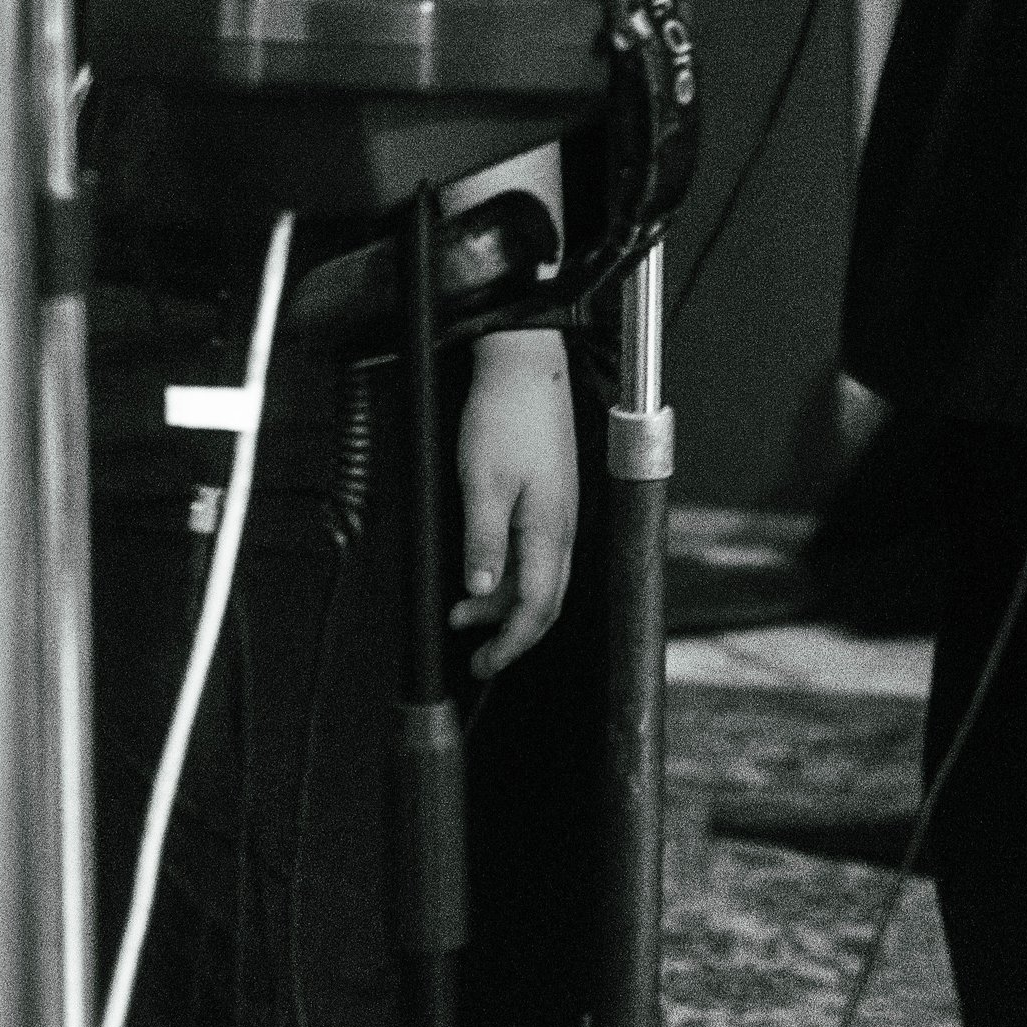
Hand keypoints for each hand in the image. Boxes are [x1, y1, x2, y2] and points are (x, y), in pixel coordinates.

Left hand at [452, 329, 577, 678]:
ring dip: (505, 599)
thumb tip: (478, 591)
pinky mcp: (554, 491)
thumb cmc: (505, 414)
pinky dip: (511, 570)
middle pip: (545, 599)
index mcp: (550, 528)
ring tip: (463, 605)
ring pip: (541, 575)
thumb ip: (483, 541)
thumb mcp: (481, 482)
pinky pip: (539, 550)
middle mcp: (564, 524)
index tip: (483, 664)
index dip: (510, 644)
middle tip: (474, 649)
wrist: (525, 362)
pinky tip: (485, 563)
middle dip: (509, 631)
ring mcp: (562, 507)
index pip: (537, 607)